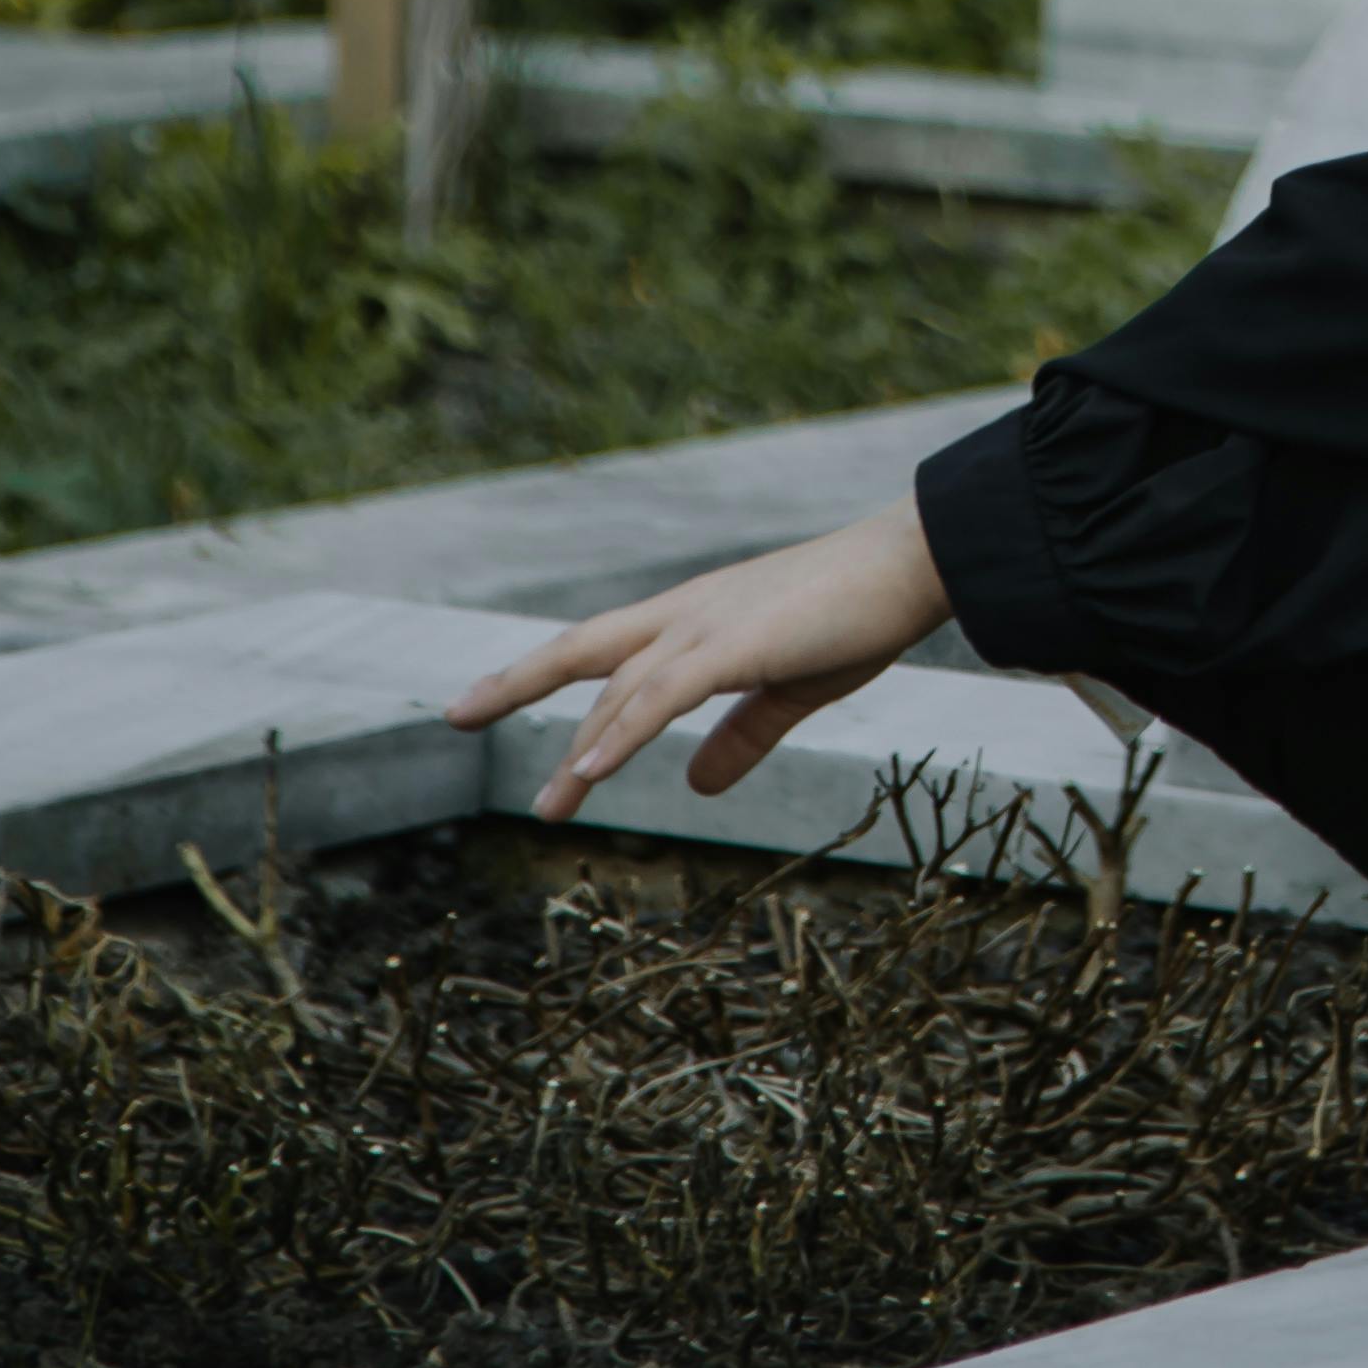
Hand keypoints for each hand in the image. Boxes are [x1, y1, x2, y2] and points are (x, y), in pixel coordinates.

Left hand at [443, 499, 952, 820]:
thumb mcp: (791, 689)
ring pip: (620, 685)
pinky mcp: (734, 643)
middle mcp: (687, 614)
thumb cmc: (860, 616)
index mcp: (698, 619)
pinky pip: (662, 696)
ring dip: (581, 748)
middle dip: (517, 682)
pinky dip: (621, 734)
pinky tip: (591, 768)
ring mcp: (707, 623)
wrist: (912, 563)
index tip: (488, 697)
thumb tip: (698, 786)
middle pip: (584, 648)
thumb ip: (741, 737)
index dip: (545, 672)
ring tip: (548, 804)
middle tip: (455, 716)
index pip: (604, 647)